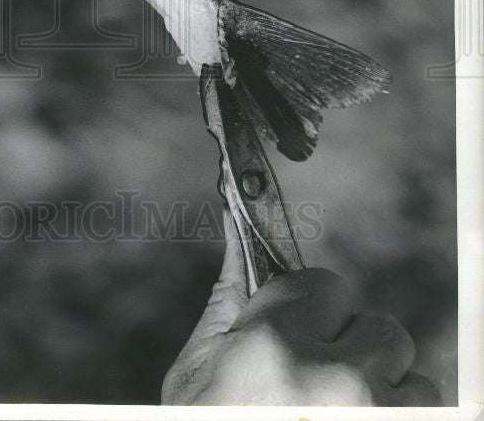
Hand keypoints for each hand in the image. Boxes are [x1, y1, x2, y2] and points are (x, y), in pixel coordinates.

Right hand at [162, 212, 441, 405]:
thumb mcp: (198, 366)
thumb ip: (229, 295)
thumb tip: (235, 221)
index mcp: (276, 343)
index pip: (327, 284)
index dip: (309, 312)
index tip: (293, 337)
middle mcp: (335, 377)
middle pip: (380, 329)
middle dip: (352, 350)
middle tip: (317, 383)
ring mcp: (372, 416)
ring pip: (412, 378)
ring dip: (384, 393)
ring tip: (339, 415)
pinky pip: (423, 414)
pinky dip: (398, 416)